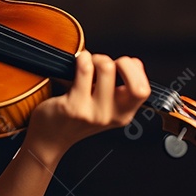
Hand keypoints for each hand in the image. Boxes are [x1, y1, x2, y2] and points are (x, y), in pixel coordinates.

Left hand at [23, 51, 150, 164]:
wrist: (51, 138)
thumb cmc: (77, 118)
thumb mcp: (107, 108)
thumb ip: (121, 90)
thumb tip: (133, 63)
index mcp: (123, 115)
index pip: (144, 89)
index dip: (135, 70)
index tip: (123, 66)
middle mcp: (110, 116)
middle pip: (128, 75)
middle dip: (119, 61)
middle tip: (105, 64)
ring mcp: (92, 112)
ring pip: (106, 68)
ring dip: (96, 57)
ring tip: (89, 63)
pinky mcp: (73, 106)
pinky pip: (84, 70)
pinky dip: (83, 58)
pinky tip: (79, 61)